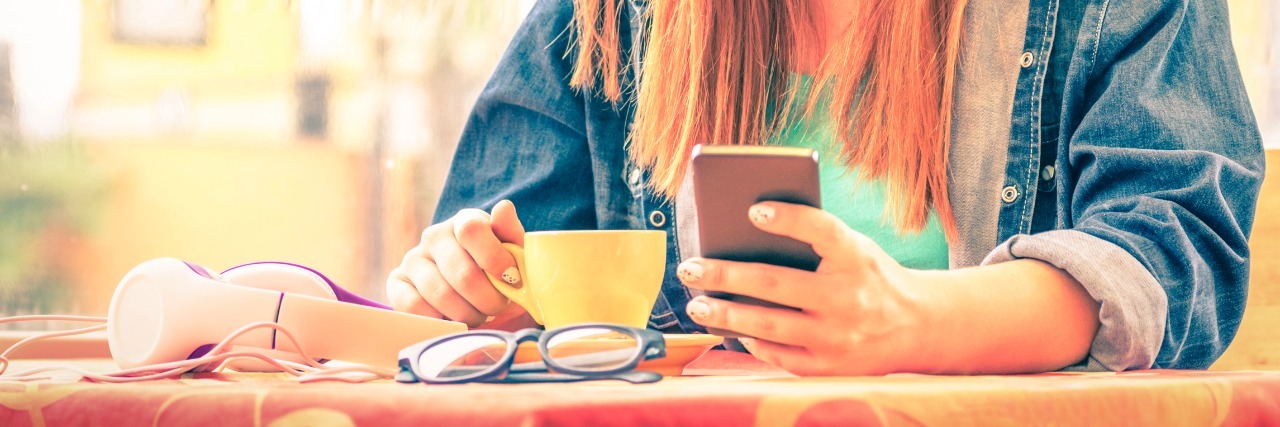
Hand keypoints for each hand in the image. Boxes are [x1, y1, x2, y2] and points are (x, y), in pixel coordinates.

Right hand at [387, 200, 528, 327]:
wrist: (471, 295)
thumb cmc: (495, 271)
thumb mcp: (512, 253)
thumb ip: (511, 233)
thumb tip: (503, 208)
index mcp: (464, 221)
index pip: (471, 230)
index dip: (494, 259)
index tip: (512, 280)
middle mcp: (434, 236)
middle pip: (462, 273)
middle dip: (488, 299)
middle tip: (497, 307)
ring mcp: (412, 259)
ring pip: (441, 294)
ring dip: (468, 314)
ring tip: (479, 315)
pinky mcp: (397, 283)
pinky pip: (415, 307)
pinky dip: (440, 319)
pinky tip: (453, 318)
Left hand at [677, 201, 939, 375]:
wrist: (918, 327)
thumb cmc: (870, 277)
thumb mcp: (855, 250)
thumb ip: (815, 242)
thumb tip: (745, 235)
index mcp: (858, 258)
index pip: (823, 230)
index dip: (789, 219)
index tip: (753, 210)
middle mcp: (850, 298)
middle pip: (776, 283)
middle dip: (725, 275)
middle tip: (689, 268)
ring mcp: (839, 338)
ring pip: (769, 326)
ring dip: (726, 315)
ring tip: (697, 305)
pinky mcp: (831, 368)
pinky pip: (780, 355)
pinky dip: (752, 342)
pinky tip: (732, 330)